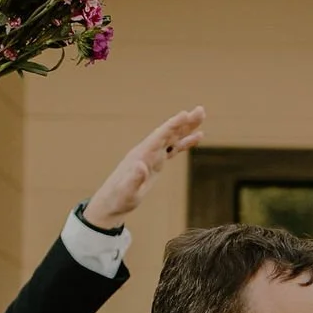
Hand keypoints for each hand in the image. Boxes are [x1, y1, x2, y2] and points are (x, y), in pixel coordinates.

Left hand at [82, 105, 204, 228]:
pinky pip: (172, 148)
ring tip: (201, 116)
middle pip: (168, 133)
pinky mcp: (155, 162)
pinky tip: (197, 136)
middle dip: (184, 122)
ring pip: (172, 138)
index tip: (185, 114)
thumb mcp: (127, 192)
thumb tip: (141, 165)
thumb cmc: (119, 199)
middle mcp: (147, 151)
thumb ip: (134, 179)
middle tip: (200, 110)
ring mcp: (151, 156)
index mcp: (141, 156)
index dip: (172, 126)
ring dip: (186, 128)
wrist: (111, 203)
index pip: (159, 137)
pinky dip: (184, 142)